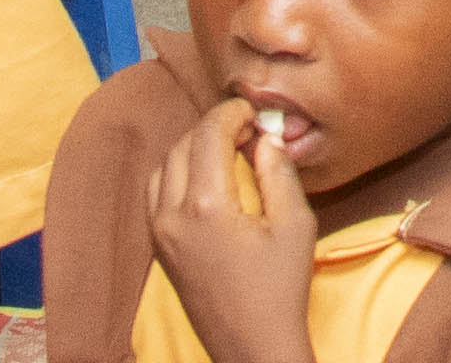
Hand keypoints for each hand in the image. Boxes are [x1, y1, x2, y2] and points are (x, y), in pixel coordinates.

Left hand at [148, 99, 324, 362]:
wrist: (252, 347)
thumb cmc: (279, 290)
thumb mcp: (294, 225)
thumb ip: (278, 172)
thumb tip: (264, 138)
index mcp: (206, 206)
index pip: (208, 135)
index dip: (232, 113)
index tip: (254, 112)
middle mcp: (172, 216)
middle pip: (182, 145)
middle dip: (213, 127)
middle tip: (247, 129)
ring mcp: (160, 234)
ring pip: (163, 167)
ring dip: (192, 148)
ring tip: (227, 150)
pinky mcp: (158, 249)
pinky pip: (156, 193)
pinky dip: (177, 173)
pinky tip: (206, 178)